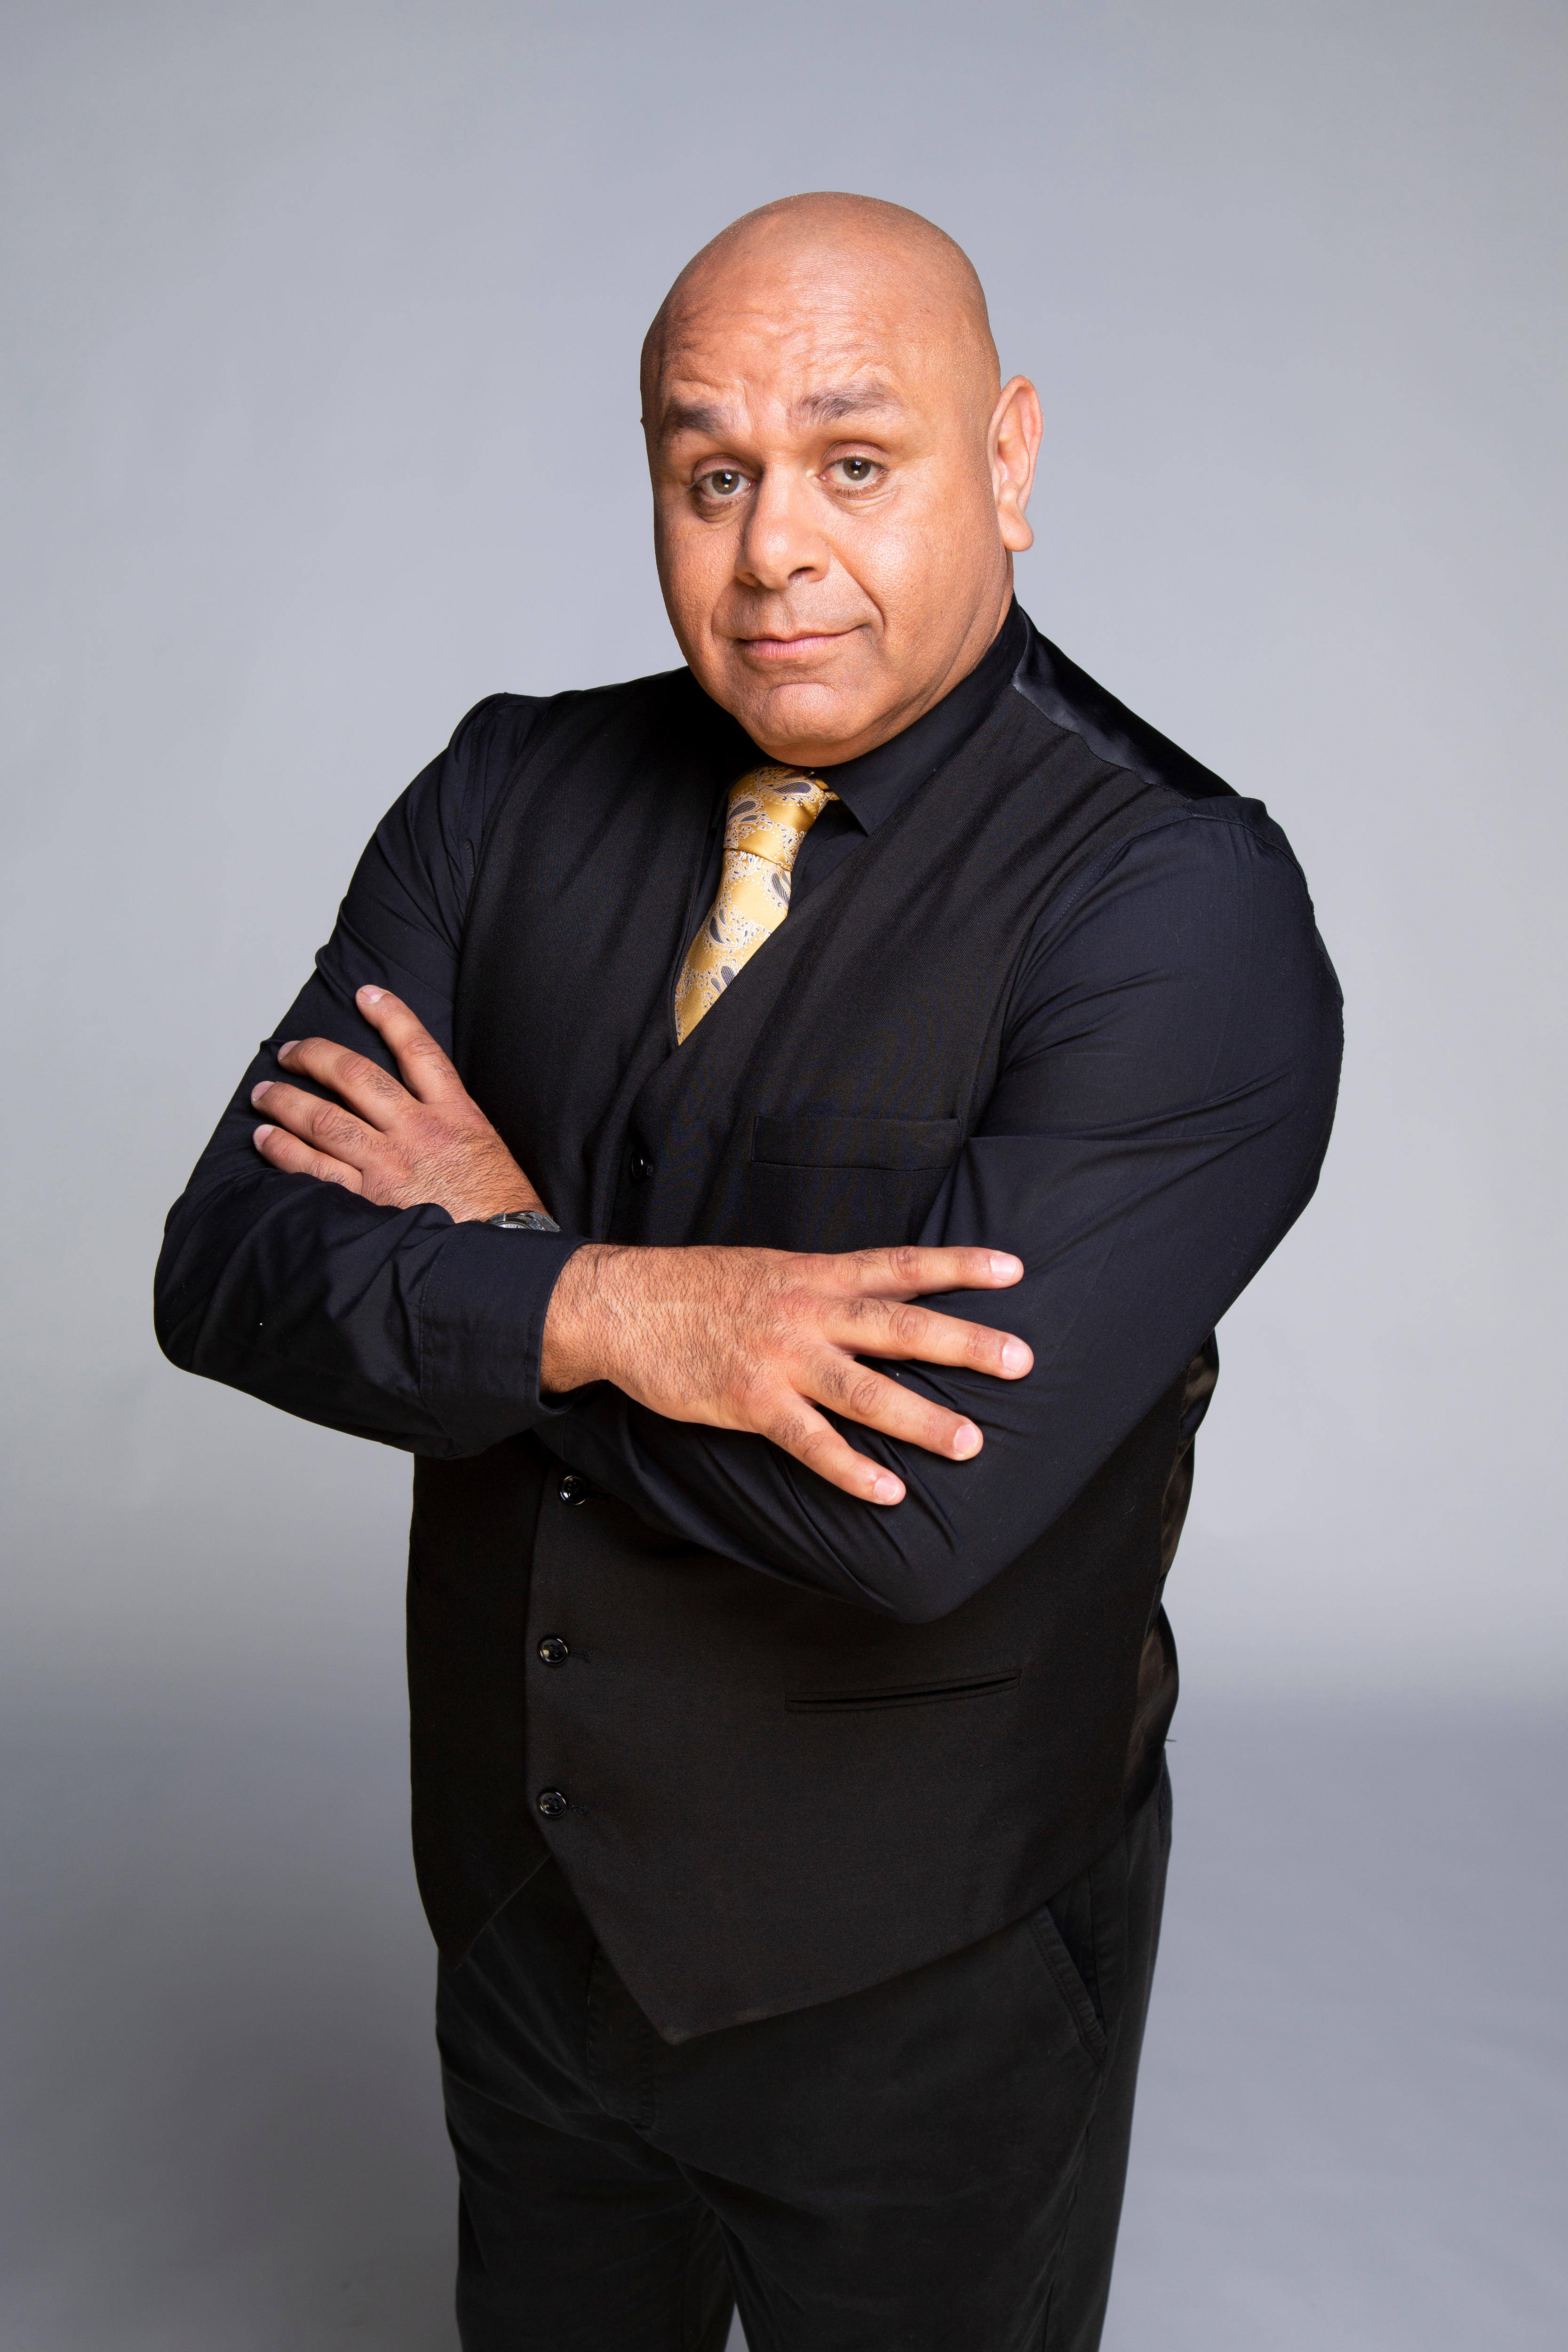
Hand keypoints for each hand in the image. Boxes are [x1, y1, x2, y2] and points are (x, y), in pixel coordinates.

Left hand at [250, 985, 545, 1221]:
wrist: (508, 1259)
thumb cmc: (502, 1212)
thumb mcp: (489, 1152)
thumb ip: (454, 1126)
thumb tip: (425, 1112)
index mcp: (456, 1115)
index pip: (419, 1050)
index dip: (391, 1015)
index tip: (366, 994)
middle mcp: (418, 1132)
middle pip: (356, 1076)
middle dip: (315, 1057)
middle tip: (291, 1052)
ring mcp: (390, 1166)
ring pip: (326, 1119)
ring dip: (287, 1101)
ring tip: (264, 1093)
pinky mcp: (370, 1202)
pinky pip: (316, 1169)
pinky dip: (286, 1151)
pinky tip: (266, 1139)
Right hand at [542, 1242, 1031, 1504]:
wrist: (622, 1302)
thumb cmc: (698, 1289)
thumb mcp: (771, 1269)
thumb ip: (827, 1285)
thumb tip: (883, 1294)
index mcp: (817, 1275)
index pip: (901, 1265)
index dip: (958, 1265)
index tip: (1014, 1269)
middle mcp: (808, 1311)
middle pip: (900, 1325)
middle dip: (965, 1343)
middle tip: (1022, 1360)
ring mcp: (780, 1357)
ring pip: (864, 1389)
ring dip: (921, 1418)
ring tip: (971, 1443)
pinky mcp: (748, 1399)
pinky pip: (809, 1441)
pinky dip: (851, 1467)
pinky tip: (887, 1490)